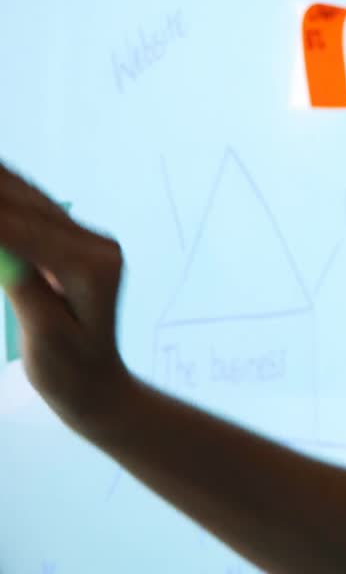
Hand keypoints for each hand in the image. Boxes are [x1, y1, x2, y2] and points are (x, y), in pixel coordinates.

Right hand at [0, 160, 132, 435]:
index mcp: (93, 266)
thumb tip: (0, 244)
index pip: (22, 231)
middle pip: (24, 204)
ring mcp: (88, 241)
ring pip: (25, 200)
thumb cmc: (70, 372)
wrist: (96, 384)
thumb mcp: (44, 333)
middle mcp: (97, 244)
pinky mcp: (72, 243)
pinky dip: (3, 201)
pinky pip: (28, 212)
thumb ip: (23, 285)